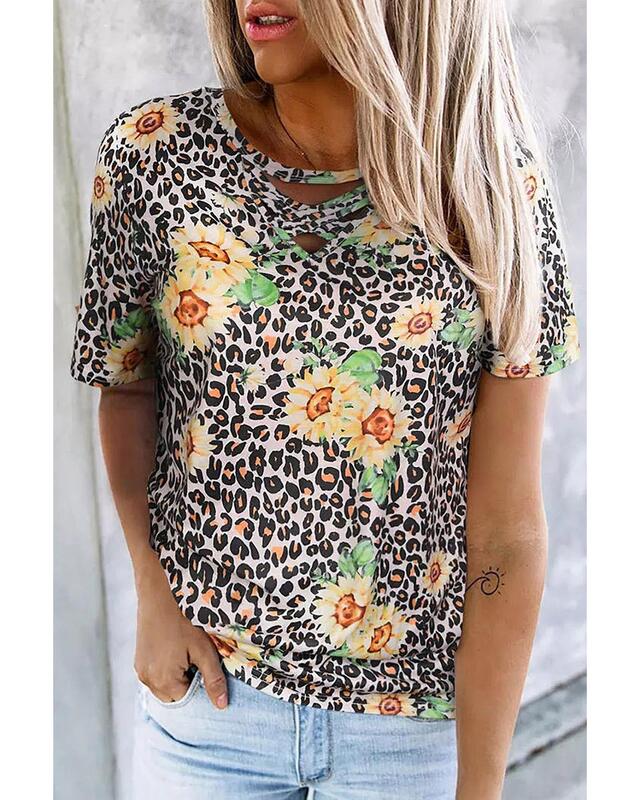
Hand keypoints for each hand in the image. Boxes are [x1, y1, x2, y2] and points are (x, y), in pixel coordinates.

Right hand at [133, 552, 227, 708]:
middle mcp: (147, 679)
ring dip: (179, 675)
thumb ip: (213, 679)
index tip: (208, 668)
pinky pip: (157, 673)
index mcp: (163, 681)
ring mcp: (141, 668)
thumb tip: (222, 707)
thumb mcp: (203, 649)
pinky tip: (176, 647)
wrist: (160, 591)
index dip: (201, 687)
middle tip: (199, 657)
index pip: (187, 700)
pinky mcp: (139, 658)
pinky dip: (169, 668)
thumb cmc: (184, 619)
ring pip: (165, 685)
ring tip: (187, 650)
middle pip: (174, 695)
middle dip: (189, 683)